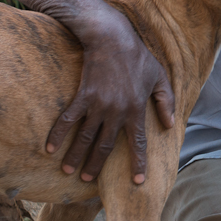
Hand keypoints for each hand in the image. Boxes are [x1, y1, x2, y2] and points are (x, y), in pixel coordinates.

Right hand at [46, 9, 174, 183]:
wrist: (112, 38)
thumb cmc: (138, 57)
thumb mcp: (159, 77)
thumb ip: (167, 102)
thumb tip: (170, 125)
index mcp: (136, 109)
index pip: (138, 143)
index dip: (138, 164)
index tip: (137, 182)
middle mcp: (117, 111)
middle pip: (106, 146)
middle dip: (97, 165)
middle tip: (89, 180)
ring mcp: (98, 105)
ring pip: (85, 138)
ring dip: (76, 156)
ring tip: (69, 171)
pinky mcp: (82, 96)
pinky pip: (68, 119)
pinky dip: (58, 134)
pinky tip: (50, 148)